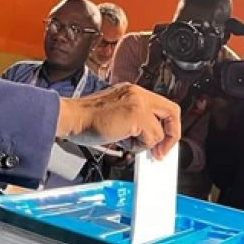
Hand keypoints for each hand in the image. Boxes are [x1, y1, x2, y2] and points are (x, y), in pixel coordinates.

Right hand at [56, 83, 180, 160]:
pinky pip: (152, 137)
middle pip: (172, 112)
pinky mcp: (137, 115)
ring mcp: (139, 102)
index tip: (160, 141)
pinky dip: (139, 146)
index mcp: (132, 91)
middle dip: (171, 135)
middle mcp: (137, 93)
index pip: (160, 106)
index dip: (165, 125)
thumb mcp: (115, 115)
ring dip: (145, 143)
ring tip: (125, 141)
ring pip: (159, 130)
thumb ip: (134, 121)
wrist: (71, 118)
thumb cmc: (85, 120)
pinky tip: (122, 141)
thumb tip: (149, 140)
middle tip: (161, 152)